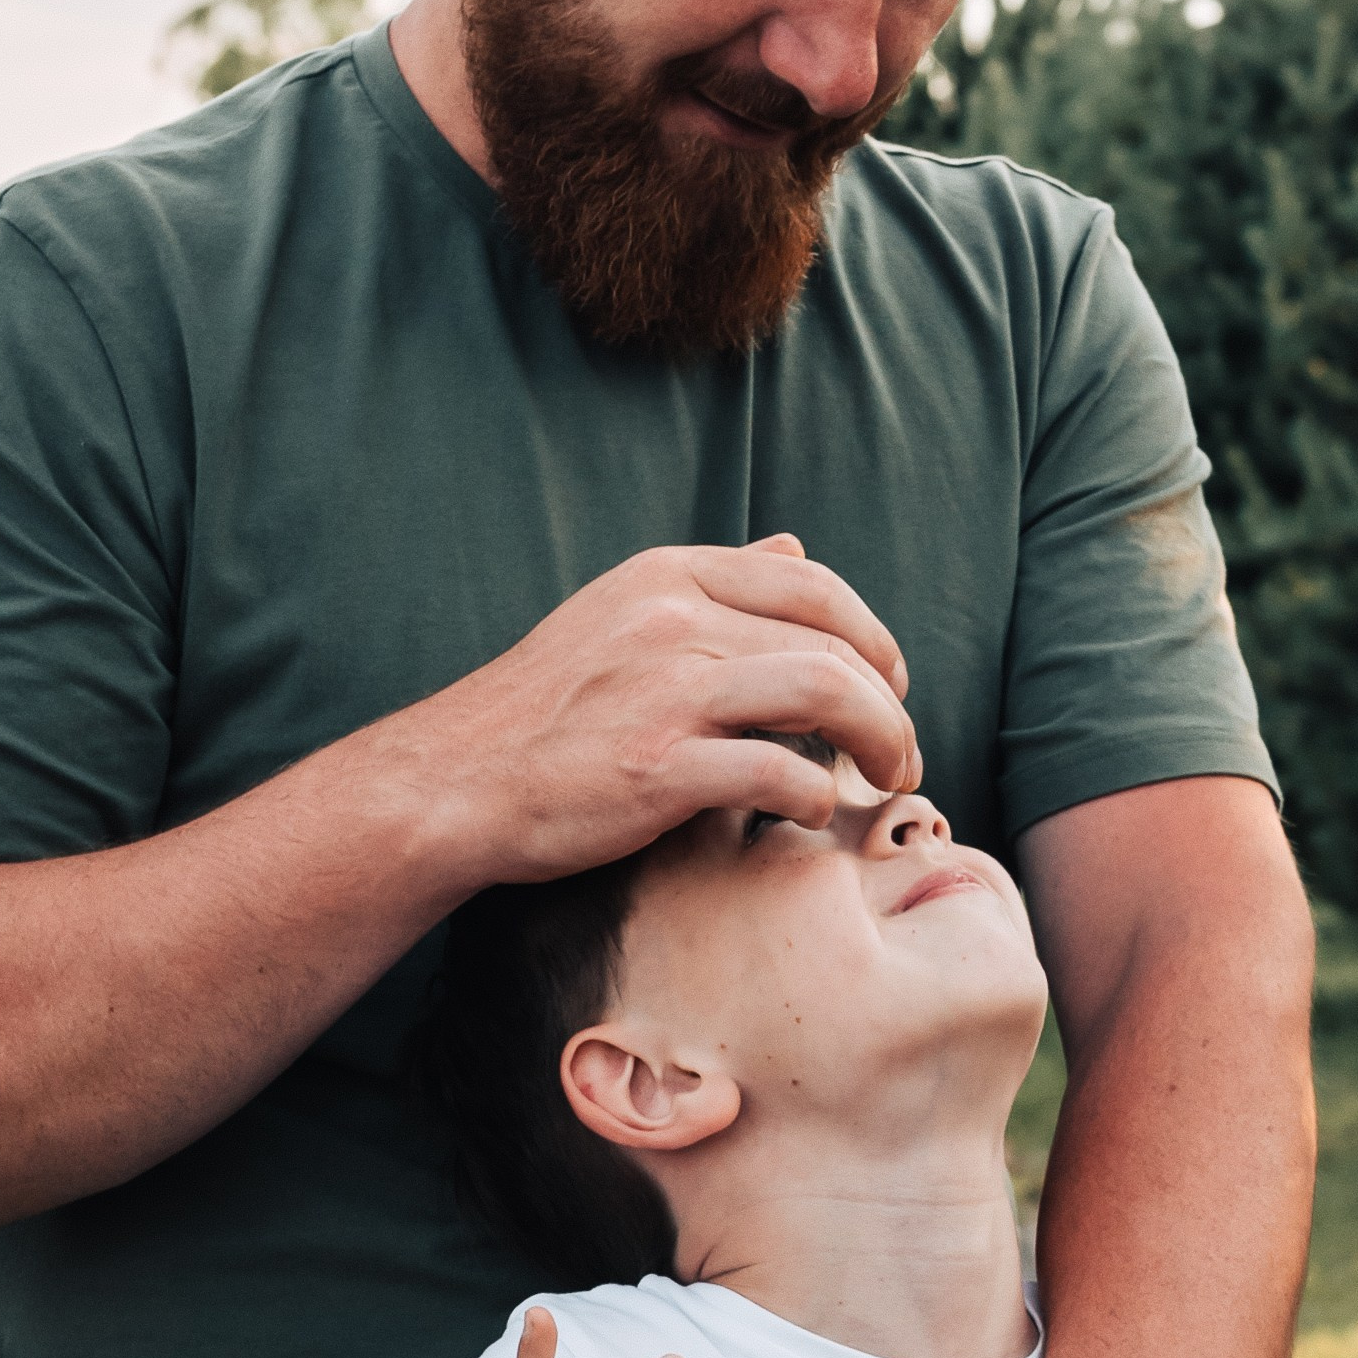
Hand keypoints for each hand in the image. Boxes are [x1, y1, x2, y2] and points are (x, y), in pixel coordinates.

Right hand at [437, 538, 920, 882]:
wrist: (457, 780)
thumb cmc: (544, 710)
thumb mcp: (620, 615)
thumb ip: (712, 585)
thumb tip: (793, 547)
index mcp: (667, 575)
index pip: (811, 585)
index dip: (871, 634)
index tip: (890, 681)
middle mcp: (673, 620)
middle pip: (832, 646)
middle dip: (888, 703)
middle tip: (901, 749)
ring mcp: (668, 692)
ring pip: (826, 696)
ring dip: (878, 742)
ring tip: (887, 776)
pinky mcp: (661, 768)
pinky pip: (781, 773)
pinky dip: (817, 795)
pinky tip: (813, 810)